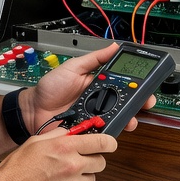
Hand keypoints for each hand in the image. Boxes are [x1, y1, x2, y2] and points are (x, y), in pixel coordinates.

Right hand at [0, 127, 116, 180]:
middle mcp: (73, 166)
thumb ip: (59, 134)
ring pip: (92, 179)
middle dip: (93, 159)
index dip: (109, 142)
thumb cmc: (17, 169)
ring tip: (63, 176)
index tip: (109, 143)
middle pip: (101, 162)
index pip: (102, 142)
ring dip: (82, 176)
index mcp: (65, 147)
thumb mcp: (36, 141)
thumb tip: (73, 131)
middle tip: (79, 160)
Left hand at [19, 44, 154, 134]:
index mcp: (99, 85)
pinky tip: (113, 130)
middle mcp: (99, 102)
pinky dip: (109, 133)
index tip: (147, 86)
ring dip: (127, 120)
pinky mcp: (88, 132)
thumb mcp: (73, 67)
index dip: (137, 86)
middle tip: (145, 103)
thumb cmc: (50, 88)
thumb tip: (113, 47)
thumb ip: (94, 59)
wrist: (32, 110)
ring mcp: (94, 118)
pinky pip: (102, 133)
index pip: (123, 85)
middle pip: (125, 104)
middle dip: (138, 104)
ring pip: (117, 120)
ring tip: (131, 119)